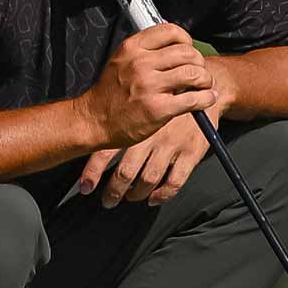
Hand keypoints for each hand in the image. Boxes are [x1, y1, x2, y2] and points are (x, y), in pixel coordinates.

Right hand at [74, 23, 216, 148]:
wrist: (94, 120)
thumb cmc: (109, 94)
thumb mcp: (121, 61)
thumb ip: (145, 50)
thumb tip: (174, 43)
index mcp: (132, 48)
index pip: (171, 31)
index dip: (186, 40)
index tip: (189, 49)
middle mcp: (141, 63)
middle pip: (187, 52)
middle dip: (198, 62)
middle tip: (198, 72)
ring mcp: (149, 86)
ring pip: (194, 73)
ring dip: (205, 79)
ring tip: (203, 85)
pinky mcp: (158, 109)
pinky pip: (194, 99)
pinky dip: (206, 98)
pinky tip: (206, 99)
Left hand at [79, 66, 229, 207]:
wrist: (202, 87)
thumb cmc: (165, 96)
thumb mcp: (140, 99)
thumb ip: (120, 119)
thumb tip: (91, 141)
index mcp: (134, 122)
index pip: (106, 151)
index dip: (93, 172)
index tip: (85, 188)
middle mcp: (150, 134)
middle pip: (125, 172)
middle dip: (114, 191)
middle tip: (108, 201)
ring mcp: (171, 145)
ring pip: (148, 180)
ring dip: (137, 194)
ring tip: (131, 197)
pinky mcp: (191, 152)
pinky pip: (174, 182)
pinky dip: (162, 195)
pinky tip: (154, 198)